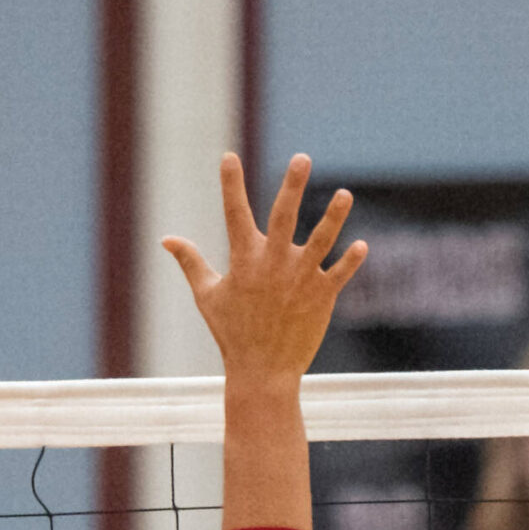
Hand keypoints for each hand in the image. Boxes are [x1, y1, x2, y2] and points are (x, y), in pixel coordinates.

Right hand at [165, 153, 365, 379]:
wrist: (262, 373)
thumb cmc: (232, 333)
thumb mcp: (207, 295)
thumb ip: (190, 262)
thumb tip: (166, 240)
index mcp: (244, 260)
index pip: (234, 213)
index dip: (230, 184)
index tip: (228, 156)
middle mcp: (273, 264)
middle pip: (283, 217)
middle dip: (292, 186)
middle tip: (302, 158)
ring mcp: (299, 279)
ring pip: (320, 241)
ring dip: (333, 217)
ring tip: (345, 194)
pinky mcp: (321, 297)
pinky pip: (339, 274)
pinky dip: (351, 261)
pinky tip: (362, 246)